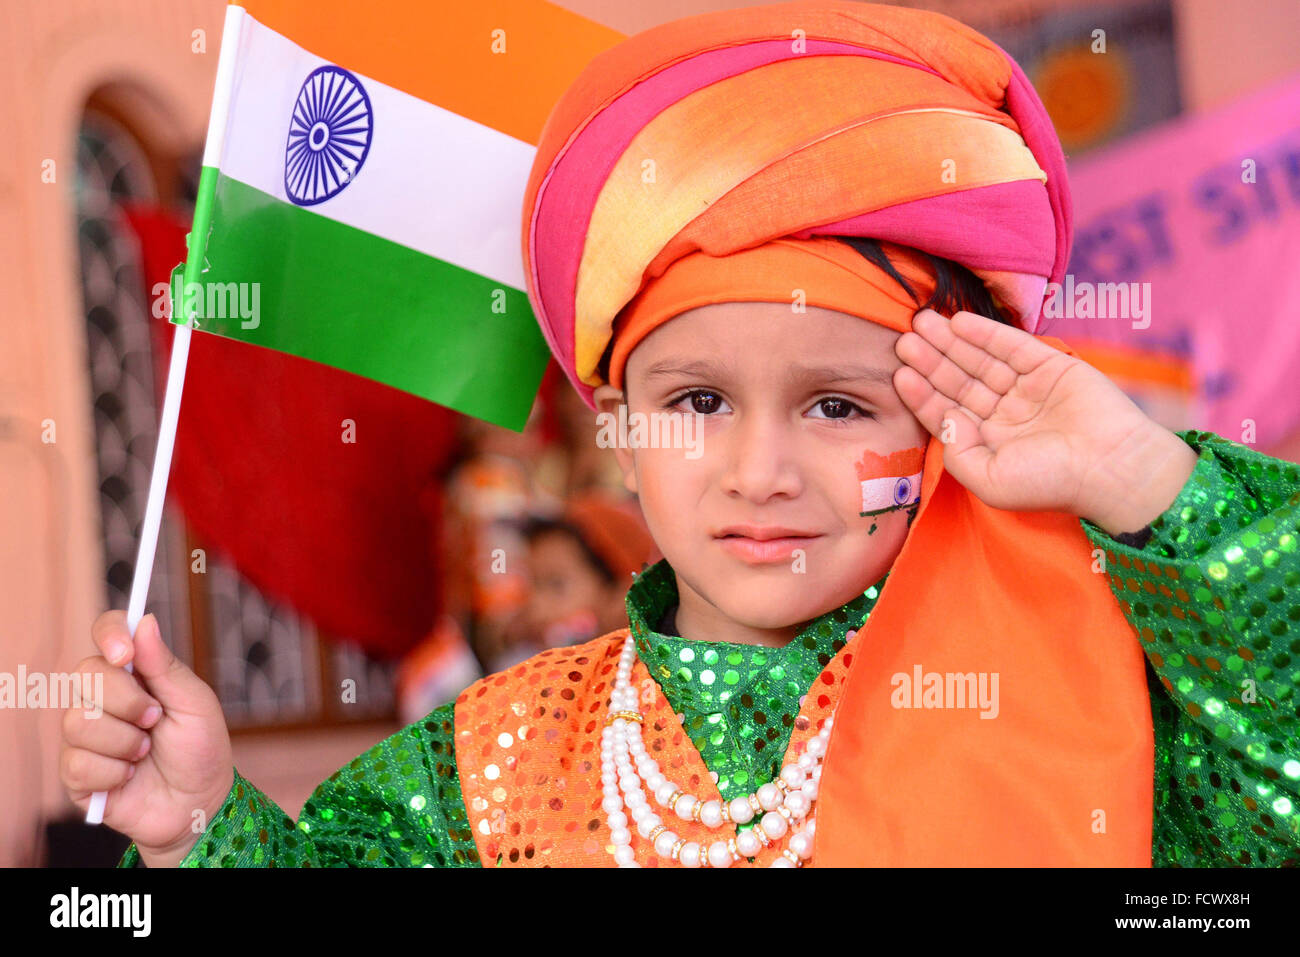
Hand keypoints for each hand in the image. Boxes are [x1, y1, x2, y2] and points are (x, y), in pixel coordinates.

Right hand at [60, 611, 233, 866]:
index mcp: (134, 673)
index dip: (110, 634)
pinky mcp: (76, 772)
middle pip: (86, 674)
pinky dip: (114, 773)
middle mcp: (102, 697)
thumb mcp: (196, 704)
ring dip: (125, 741)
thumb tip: (144, 621)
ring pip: (79, 721)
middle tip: (155, 719)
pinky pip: (78, 762)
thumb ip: (166, 666)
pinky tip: (131, 777)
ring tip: (147, 752)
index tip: (126, 653)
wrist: (198, 803)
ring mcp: (86, 733)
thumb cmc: (201, 750)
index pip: (106, 633)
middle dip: (128, 700)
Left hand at [893, 308, 1197, 536]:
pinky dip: (984, 333)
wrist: (1112, 467)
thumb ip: (958, 454)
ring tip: (922, 323)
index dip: (922, 394)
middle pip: (958, 382)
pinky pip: (1010, 345)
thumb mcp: (990, 481)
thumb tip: (946, 416)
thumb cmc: (1051, 483)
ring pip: (979, 361)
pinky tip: (958, 322)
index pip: (946, 413)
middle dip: (931, 361)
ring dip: (950, 343)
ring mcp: (1026, 389)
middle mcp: (1004, 415)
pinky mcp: (1050, 366)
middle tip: (904, 339)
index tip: (899, 374)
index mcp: (989, 444)